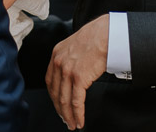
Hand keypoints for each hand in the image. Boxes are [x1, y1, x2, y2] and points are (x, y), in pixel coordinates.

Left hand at [46, 14, 108, 129]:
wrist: (105, 34)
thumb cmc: (95, 37)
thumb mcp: (74, 45)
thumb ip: (69, 58)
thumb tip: (73, 74)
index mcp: (56, 54)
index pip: (50, 81)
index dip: (53, 96)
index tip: (58, 105)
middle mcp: (58, 62)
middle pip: (55, 93)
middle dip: (60, 109)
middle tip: (65, 120)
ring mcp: (67, 70)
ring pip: (65, 100)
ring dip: (68, 116)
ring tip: (73, 124)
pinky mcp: (79, 78)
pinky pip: (76, 101)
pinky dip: (78, 114)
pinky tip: (80, 120)